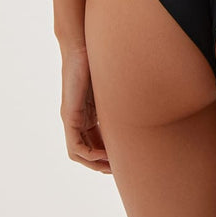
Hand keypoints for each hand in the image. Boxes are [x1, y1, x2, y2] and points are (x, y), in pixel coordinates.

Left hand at [59, 45, 111, 173]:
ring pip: (78, 152)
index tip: (123, 160)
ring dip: (95, 163)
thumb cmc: (100, 61)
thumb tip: (145, 102)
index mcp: (87, 113)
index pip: (95, 141)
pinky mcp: (70, 115)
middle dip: (102, 163)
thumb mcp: (113, 89)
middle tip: (119, 170)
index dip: (107, 154)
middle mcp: (76, 119)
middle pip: (86, 151)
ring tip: (112, 168)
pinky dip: (89, 154)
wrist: (83, 46)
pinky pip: (75, 145)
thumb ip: (121, 101)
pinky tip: (103, 156)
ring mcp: (71, 118)